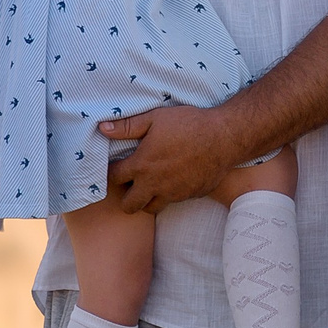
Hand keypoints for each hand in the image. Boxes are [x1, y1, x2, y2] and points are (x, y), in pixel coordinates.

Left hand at [100, 104, 236, 212]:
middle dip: (125, 196)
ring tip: (151, 184)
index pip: (113, 179)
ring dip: (146, 199)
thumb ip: (127, 126)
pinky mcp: (188, 196)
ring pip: (150, 208)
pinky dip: (168, 195)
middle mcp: (154, 185)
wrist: (224, 138)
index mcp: (141, 165)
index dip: (111, 173)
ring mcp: (172, 193)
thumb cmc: (189, 124)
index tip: (117, 166)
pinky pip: (172, 202)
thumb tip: (102, 129)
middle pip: (128, 205)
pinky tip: (173, 179)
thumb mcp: (155, 118)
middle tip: (132, 181)